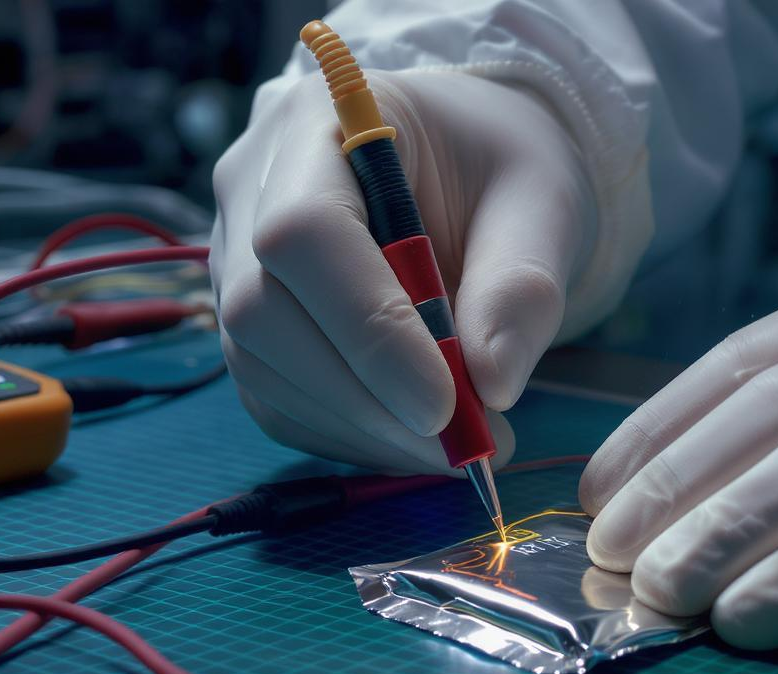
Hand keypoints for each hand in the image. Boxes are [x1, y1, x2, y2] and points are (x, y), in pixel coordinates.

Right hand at [210, 70, 592, 472]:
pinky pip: (274, 399)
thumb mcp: (541, 201)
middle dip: (363, 395)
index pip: (305, 231)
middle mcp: (252, 188)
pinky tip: (414, 442)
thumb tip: (493, 384)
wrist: (469, 168)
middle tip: (461, 444)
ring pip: (261, 366)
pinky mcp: (248, 324)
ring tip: (457, 446)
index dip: (367, 327)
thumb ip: (522, 284)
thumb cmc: (500, 167)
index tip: (442, 405)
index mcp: (320, 122)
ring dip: (360, 427)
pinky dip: (347, 437)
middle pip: (262, 310)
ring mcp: (235, 258)